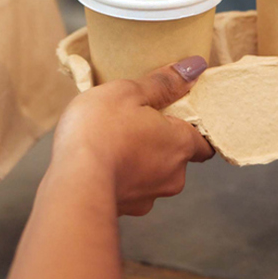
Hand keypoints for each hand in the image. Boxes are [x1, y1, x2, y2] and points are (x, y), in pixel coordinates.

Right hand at [51, 57, 215, 215]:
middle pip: (177, 158)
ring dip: (139, 162)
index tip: (177, 118)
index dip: (194, 129)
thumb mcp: (129, 92)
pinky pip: (130, 190)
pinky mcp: (126, 210)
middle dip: (160, 144)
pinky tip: (100, 165)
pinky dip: (121, 178)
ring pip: (153, 176)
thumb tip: (195, 67)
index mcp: (180, 144)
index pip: (205, 143)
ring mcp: (149, 198)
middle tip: (135, 124)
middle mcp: (173, 176)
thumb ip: (163, 82)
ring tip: (112, 144)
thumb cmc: (100, 131)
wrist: (71, 183)